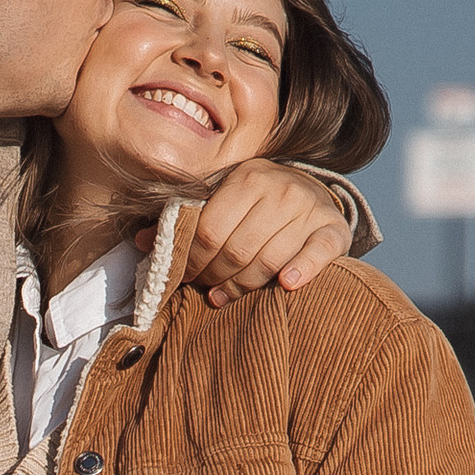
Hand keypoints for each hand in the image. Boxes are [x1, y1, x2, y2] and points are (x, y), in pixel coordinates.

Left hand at [185, 161, 355, 306]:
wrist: (311, 191)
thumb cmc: (258, 202)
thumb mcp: (223, 199)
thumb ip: (187, 218)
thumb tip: (142, 241)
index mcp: (248, 178)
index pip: (210, 230)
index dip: (192, 261)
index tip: (184, 276)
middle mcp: (280, 189)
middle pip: (236, 250)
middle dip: (213, 277)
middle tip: (205, 289)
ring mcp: (309, 209)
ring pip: (268, 261)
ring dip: (243, 287)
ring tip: (224, 296)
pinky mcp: (333, 229)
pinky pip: (317, 253)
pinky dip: (302, 270)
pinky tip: (286, 284)